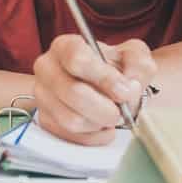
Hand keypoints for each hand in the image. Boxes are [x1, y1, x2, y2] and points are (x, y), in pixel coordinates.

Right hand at [32, 34, 156, 144]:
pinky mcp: (45, 120)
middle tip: (122, 111)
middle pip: (73, 93)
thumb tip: (131, 84)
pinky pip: (70, 136)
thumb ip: (139, 64)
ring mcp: (42, 96)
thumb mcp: (134, 56)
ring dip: (100, 123)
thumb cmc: (118, 68)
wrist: (110, 87)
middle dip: (105, 108)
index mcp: (66, 46)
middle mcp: (47, 68)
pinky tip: (104, 127)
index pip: (77, 59)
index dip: (103, 78)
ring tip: (113, 116)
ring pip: (72, 119)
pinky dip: (94, 136)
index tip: (124, 91)